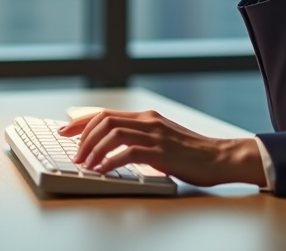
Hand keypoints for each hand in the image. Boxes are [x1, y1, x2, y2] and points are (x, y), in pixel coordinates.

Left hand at [56, 109, 265, 187]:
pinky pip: (127, 153)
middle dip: (82, 136)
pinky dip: (110, 162)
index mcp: (147, 117)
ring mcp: (155, 136)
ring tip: (86, 164)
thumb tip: (114, 147)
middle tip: (74, 153)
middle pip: (104, 120)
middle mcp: (148, 122)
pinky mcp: (161, 152)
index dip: (81, 122)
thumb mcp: (163, 138)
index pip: (106, 113)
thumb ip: (142, 137)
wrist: (220, 157)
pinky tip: (102, 171)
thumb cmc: (192, 152)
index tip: (64, 131)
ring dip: (93, 150)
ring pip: (112, 133)